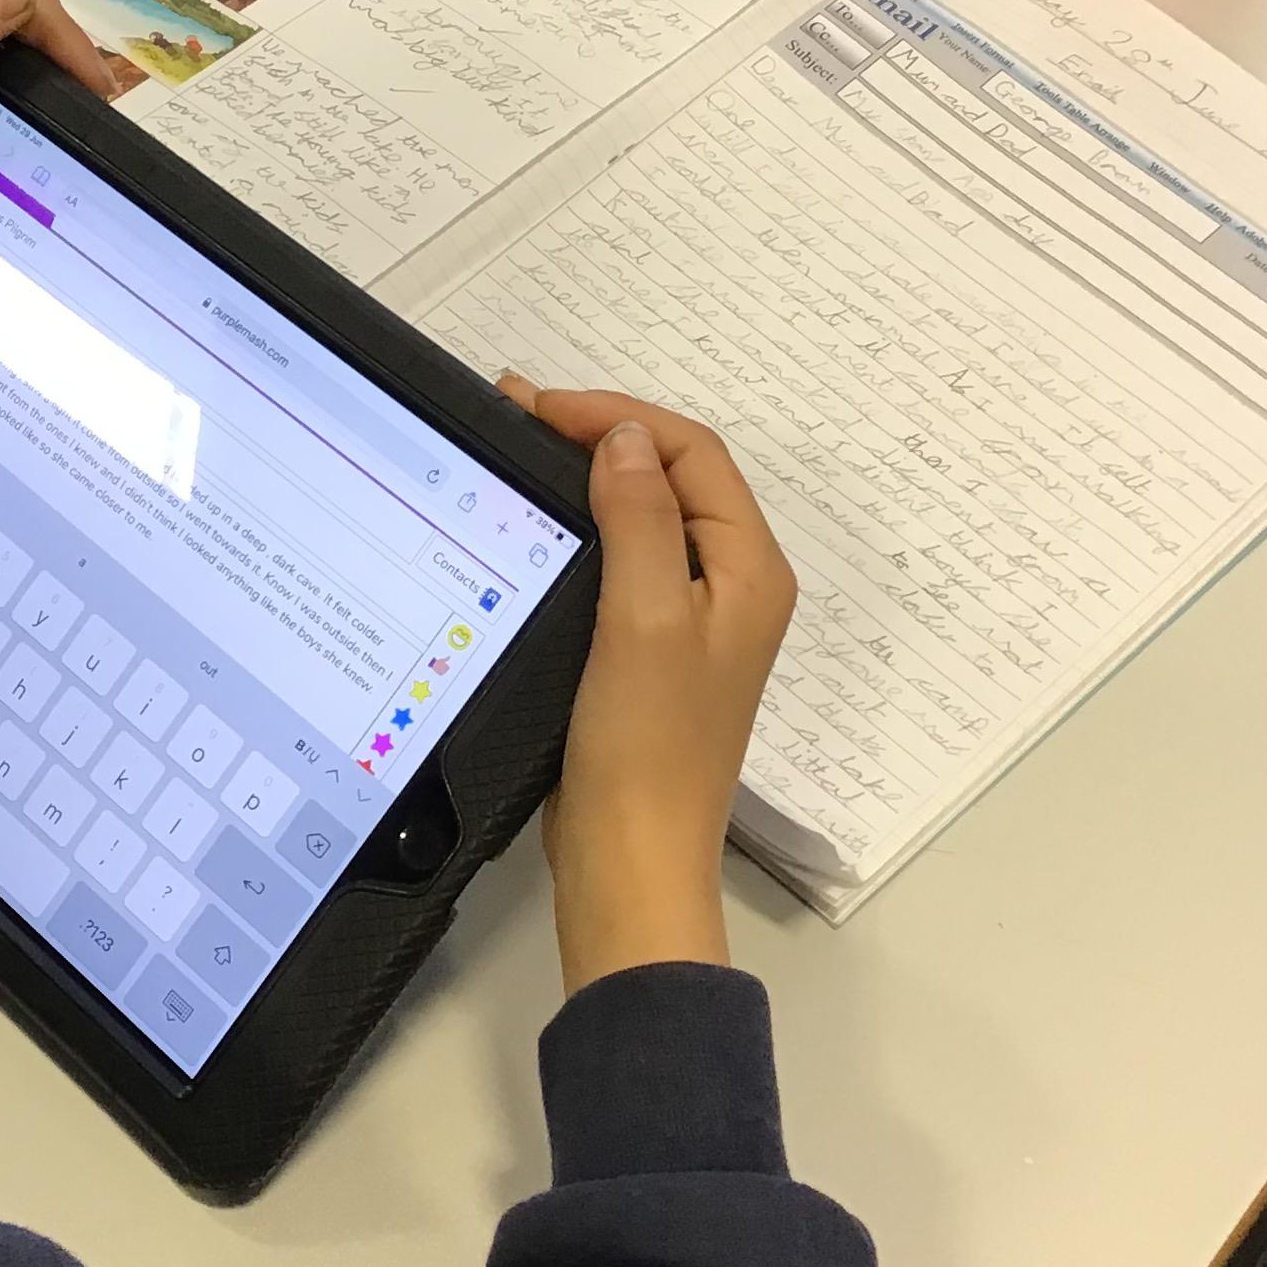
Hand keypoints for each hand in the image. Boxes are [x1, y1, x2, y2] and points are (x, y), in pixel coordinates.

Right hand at [501, 378, 796, 993]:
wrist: (629, 858)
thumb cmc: (645, 746)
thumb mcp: (644, 618)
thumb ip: (642, 519)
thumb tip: (625, 438)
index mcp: (750, 569)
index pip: (693, 453)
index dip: (619, 418)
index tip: (540, 408)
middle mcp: (733, 586)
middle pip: (673, 476)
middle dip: (599, 435)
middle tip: (516, 413)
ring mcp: (693, 620)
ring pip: (645, 516)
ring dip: (586, 477)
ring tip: (516, 449)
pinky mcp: (650, 650)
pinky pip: (624, 561)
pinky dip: (580, 527)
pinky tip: (532, 522)